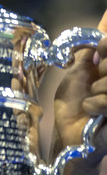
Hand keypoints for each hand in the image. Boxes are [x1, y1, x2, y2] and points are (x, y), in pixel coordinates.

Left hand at [46, 10, 106, 174]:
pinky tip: (89, 109)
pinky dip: (97, 102)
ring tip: (89, 99)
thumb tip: (93, 36)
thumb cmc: (72, 107)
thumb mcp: (75, 76)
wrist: (71, 138)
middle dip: (105, 58)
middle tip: (95, 69)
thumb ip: (85, 55)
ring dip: (100, 87)